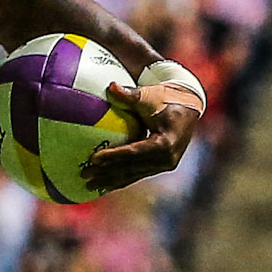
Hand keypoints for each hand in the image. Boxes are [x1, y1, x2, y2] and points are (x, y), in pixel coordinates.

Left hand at [80, 82, 200, 193]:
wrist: (188, 106)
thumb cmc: (166, 98)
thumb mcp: (149, 95)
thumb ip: (130, 94)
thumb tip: (111, 86)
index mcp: (165, 142)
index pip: (134, 152)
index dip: (113, 156)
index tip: (93, 158)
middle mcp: (167, 158)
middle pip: (131, 168)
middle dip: (106, 173)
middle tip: (83, 175)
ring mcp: (165, 164)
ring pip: (133, 175)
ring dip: (110, 181)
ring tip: (89, 185)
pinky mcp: (162, 166)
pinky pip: (138, 174)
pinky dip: (120, 180)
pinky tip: (103, 185)